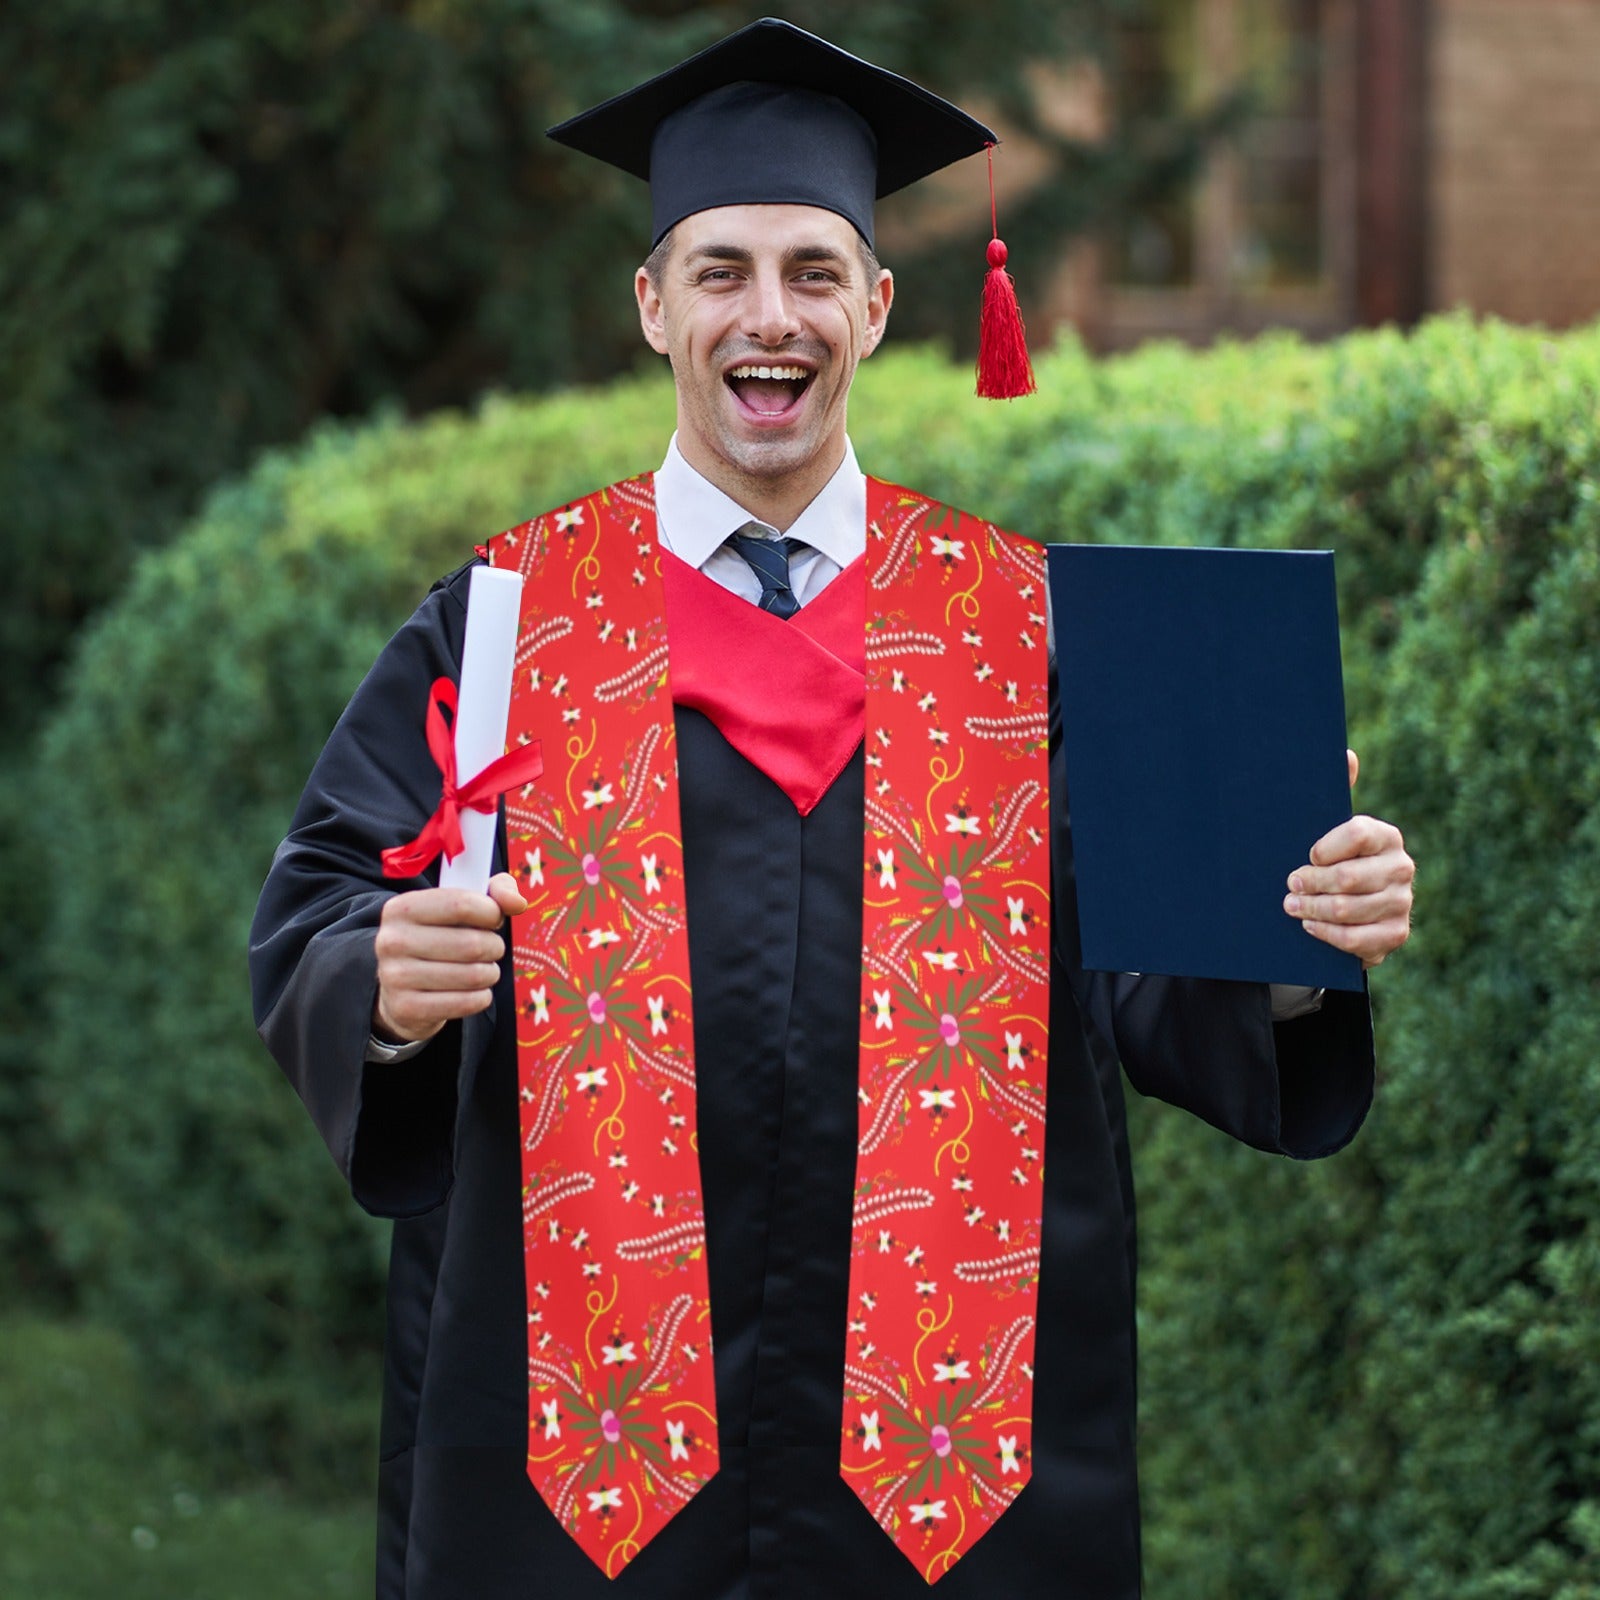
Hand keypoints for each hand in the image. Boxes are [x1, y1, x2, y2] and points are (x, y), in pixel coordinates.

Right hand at [372, 872, 528, 1043]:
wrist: (401, 988)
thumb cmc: (440, 937)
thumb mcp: (460, 905)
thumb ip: (495, 892)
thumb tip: (517, 903)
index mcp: (402, 908)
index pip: (461, 904)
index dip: (491, 912)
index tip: (494, 919)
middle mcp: (392, 940)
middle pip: (471, 944)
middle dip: (494, 947)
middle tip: (491, 949)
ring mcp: (395, 977)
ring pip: (472, 975)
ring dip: (490, 973)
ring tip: (483, 970)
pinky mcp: (406, 1008)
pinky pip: (466, 1003)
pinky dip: (481, 997)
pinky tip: (474, 991)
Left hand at [1284, 750, 1413, 967]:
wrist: (1350, 908)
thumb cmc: (1332, 860)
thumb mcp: (1329, 828)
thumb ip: (1336, 792)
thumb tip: (1346, 754)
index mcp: (1386, 836)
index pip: (1356, 833)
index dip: (1325, 847)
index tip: (1306, 855)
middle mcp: (1401, 867)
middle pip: (1348, 877)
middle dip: (1310, 883)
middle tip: (1289, 884)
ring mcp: (1401, 903)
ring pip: (1348, 909)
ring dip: (1312, 909)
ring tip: (1291, 906)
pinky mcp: (1395, 934)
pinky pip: (1356, 939)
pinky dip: (1327, 934)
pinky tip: (1310, 926)